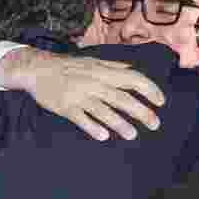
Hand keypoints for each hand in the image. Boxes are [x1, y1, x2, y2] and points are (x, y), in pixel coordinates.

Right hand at [0, 49, 164, 140]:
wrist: (38, 69)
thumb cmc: (68, 67)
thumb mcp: (92, 62)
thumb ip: (112, 67)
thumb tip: (131, 69)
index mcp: (103, 72)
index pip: (132, 78)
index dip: (149, 89)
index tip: (160, 102)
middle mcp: (94, 83)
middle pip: (122, 98)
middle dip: (141, 111)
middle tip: (154, 124)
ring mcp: (79, 95)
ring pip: (103, 110)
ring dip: (120, 123)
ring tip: (132, 135)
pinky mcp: (65, 107)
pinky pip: (81, 119)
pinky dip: (92, 127)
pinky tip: (103, 136)